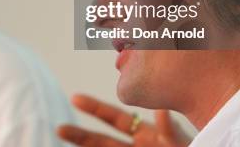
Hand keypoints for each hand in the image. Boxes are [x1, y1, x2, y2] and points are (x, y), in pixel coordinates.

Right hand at [57, 94, 190, 146]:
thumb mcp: (180, 140)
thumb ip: (169, 129)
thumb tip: (161, 109)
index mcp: (146, 134)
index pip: (114, 118)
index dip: (94, 108)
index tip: (74, 98)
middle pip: (102, 141)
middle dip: (80, 135)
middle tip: (59, 129)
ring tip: (63, 139)